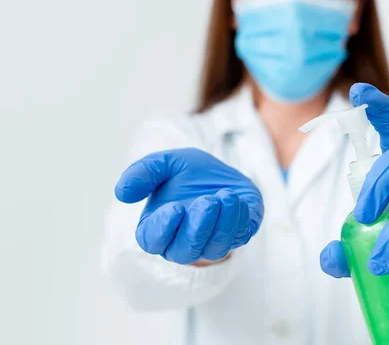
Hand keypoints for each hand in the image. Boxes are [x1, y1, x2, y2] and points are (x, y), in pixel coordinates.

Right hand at [115, 148, 263, 264]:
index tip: (175, 207)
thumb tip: (121, 193)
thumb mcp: (164, 163)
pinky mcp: (238, 236)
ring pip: (215, 249)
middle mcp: (183, 242)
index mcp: (158, 227)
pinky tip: (236, 198)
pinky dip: (240, 219)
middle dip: (197, 228)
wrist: (221, 170)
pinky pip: (240, 237)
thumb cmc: (186, 172)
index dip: (163, 228)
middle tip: (207, 202)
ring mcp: (211, 243)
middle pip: (185, 252)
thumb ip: (142, 174)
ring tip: (226, 196)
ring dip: (222, 224)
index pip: (153, 241)